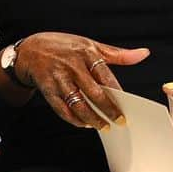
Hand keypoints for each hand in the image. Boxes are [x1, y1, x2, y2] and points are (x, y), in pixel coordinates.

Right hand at [15, 32, 148, 129]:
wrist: (30, 50)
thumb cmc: (63, 47)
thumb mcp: (90, 45)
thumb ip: (117, 54)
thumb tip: (143, 54)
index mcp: (86, 53)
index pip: (105, 76)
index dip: (117, 93)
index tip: (128, 106)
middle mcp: (72, 66)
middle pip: (93, 92)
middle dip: (107, 110)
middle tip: (119, 121)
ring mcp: (58, 79)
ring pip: (78, 104)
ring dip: (91, 118)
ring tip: (102, 126)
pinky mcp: (48, 91)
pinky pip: (62, 109)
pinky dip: (74, 119)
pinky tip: (84, 124)